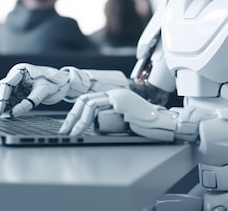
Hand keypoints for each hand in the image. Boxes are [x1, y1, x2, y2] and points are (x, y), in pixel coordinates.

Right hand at [0, 63, 90, 116]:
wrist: (64, 83)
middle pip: (1, 88)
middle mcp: (16, 76)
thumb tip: (13, 113)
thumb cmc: (55, 83)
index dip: (1, 97)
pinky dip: (6, 107)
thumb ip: (29, 102)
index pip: (7, 84)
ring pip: (3, 94)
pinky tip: (3, 115)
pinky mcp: (19, 92)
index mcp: (21, 71)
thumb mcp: (43, 91)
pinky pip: (10, 100)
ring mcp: (17, 84)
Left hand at [59, 88, 177, 140]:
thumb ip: (111, 120)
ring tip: (71, 133)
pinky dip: (84, 119)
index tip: (70, 125)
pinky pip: (94, 107)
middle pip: (85, 99)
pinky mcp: (118, 100)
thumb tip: (94, 128)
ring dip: (76, 119)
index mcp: (116, 96)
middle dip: (72, 116)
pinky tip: (80, 129)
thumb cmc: (146, 127)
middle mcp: (115, 93)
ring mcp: (116, 95)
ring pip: (87, 102)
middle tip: (65, 130)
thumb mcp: (123, 122)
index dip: (77, 113)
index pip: (91, 101)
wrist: (162, 125)